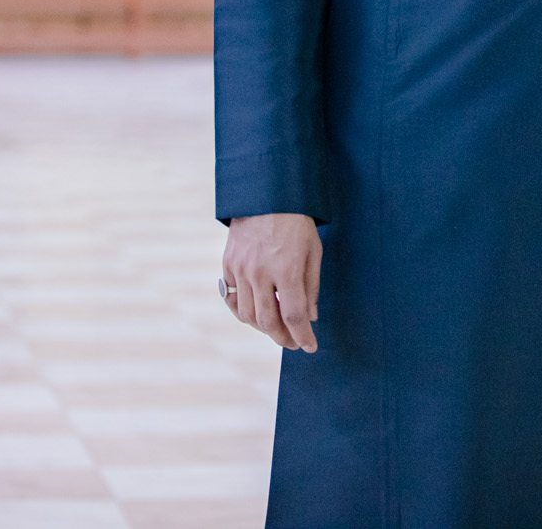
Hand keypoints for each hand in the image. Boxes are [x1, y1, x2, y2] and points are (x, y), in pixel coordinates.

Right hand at [222, 213, 321, 351]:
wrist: (266, 195)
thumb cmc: (297, 222)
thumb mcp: (313, 251)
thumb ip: (311, 287)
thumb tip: (310, 318)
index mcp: (287, 269)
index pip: (294, 316)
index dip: (303, 336)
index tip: (309, 347)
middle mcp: (261, 273)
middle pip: (268, 321)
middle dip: (282, 338)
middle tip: (292, 343)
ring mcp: (241, 269)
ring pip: (247, 315)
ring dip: (262, 328)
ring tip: (276, 328)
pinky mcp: (228, 265)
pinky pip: (233, 298)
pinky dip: (244, 311)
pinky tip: (256, 313)